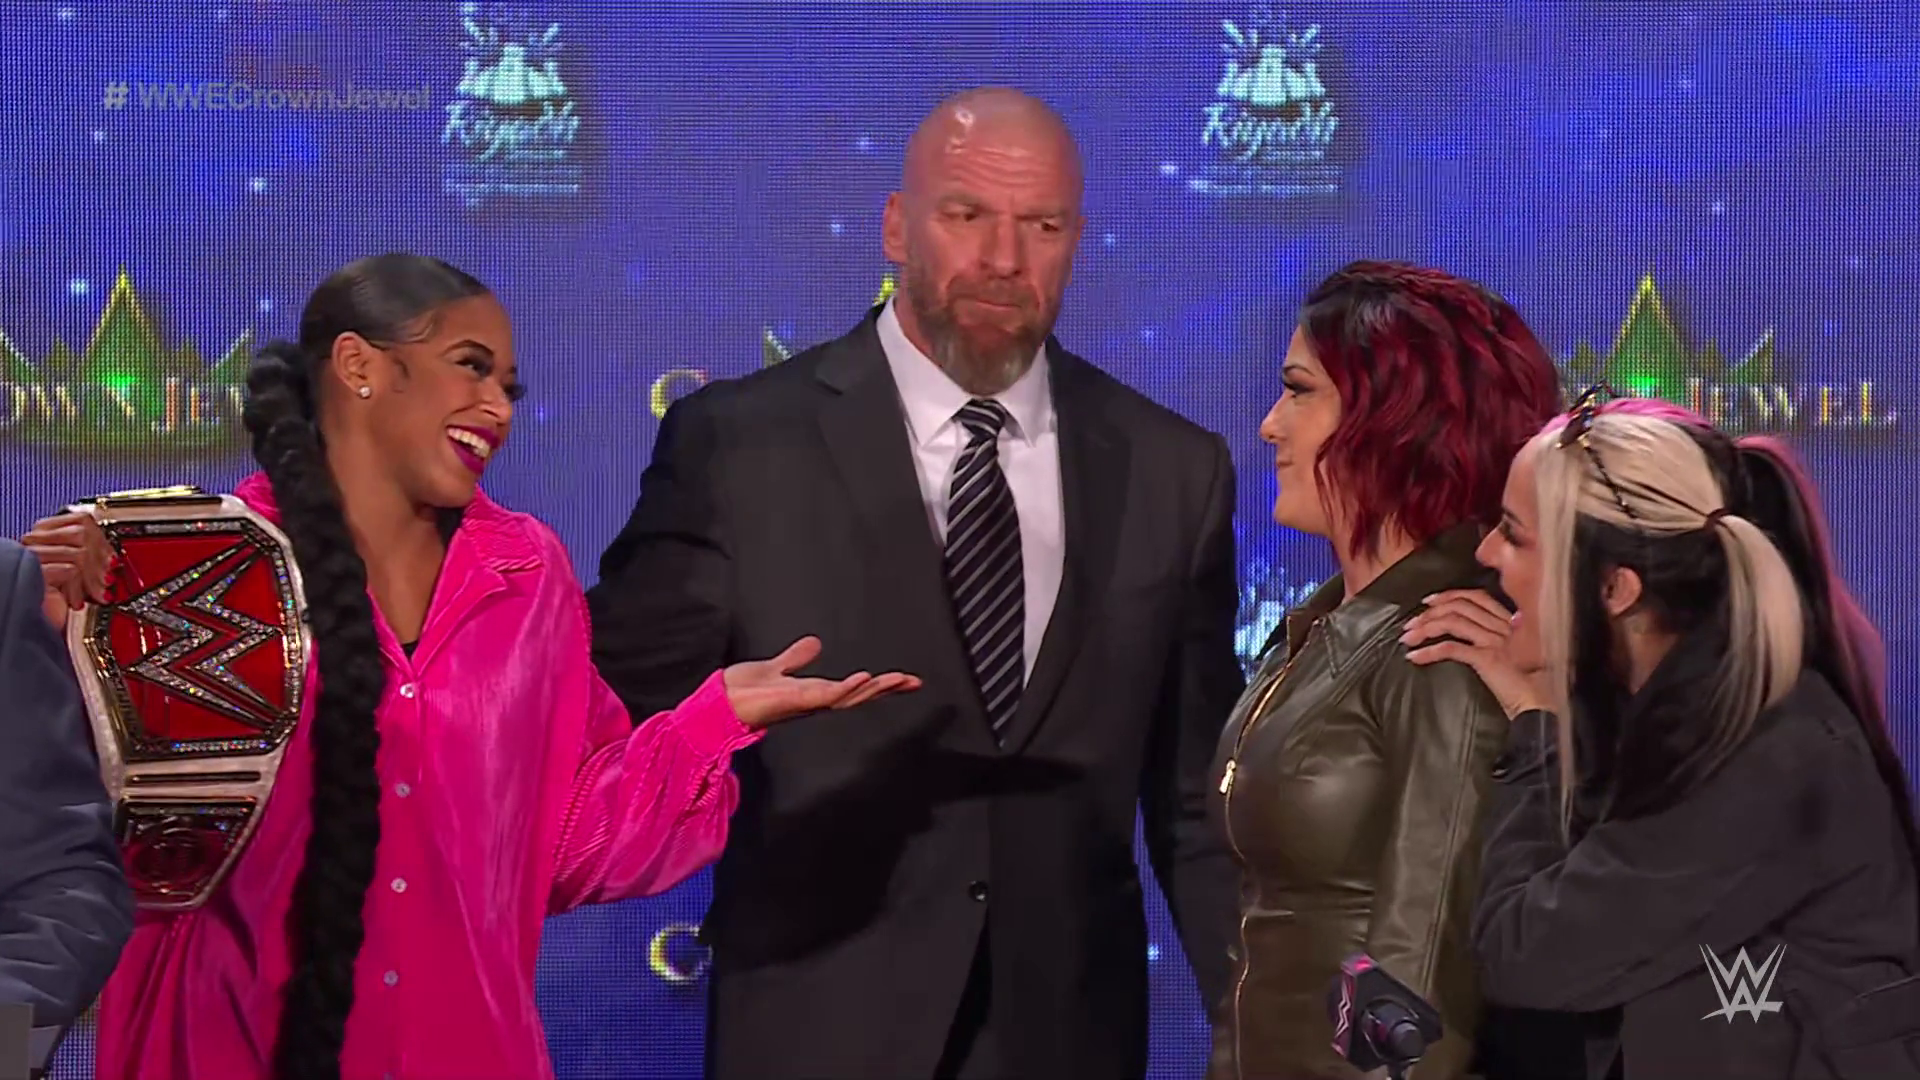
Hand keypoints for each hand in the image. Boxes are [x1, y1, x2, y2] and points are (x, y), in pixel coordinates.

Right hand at [21, 511, 111, 628]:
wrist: (32, 630)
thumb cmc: (51, 607)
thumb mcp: (76, 579)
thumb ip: (90, 560)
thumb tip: (114, 557)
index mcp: (43, 537)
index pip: (81, 521)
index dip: (103, 540)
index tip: (114, 559)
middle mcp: (34, 543)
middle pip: (82, 532)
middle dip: (102, 558)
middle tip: (109, 580)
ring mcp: (31, 556)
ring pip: (79, 552)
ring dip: (94, 578)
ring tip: (97, 595)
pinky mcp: (33, 573)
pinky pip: (70, 570)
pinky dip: (79, 589)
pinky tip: (76, 602)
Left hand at [722, 636, 921, 729]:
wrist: (719, 701)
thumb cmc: (744, 689)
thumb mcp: (777, 667)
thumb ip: (796, 657)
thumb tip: (816, 643)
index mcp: (814, 693)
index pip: (854, 688)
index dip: (879, 684)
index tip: (905, 678)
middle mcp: (815, 701)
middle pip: (859, 695)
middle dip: (887, 689)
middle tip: (914, 681)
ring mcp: (808, 702)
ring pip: (850, 697)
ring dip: (874, 689)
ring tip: (898, 679)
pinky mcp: (797, 700)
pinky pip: (828, 695)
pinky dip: (847, 687)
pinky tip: (865, 677)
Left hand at [1400, 589, 1551, 719]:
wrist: (1540, 706)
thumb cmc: (1528, 686)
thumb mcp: (1513, 655)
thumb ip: (1496, 639)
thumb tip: (1467, 633)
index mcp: (1511, 622)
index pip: (1476, 597)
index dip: (1449, 595)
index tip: (1429, 602)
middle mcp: (1504, 626)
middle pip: (1459, 606)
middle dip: (1430, 612)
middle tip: (1410, 623)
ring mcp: (1496, 641)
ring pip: (1452, 622)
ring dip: (1424, 628)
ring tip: (1408, 639)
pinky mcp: (1488, 658)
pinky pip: (1451, 648)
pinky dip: (1428, 651)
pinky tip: (1414, 657)